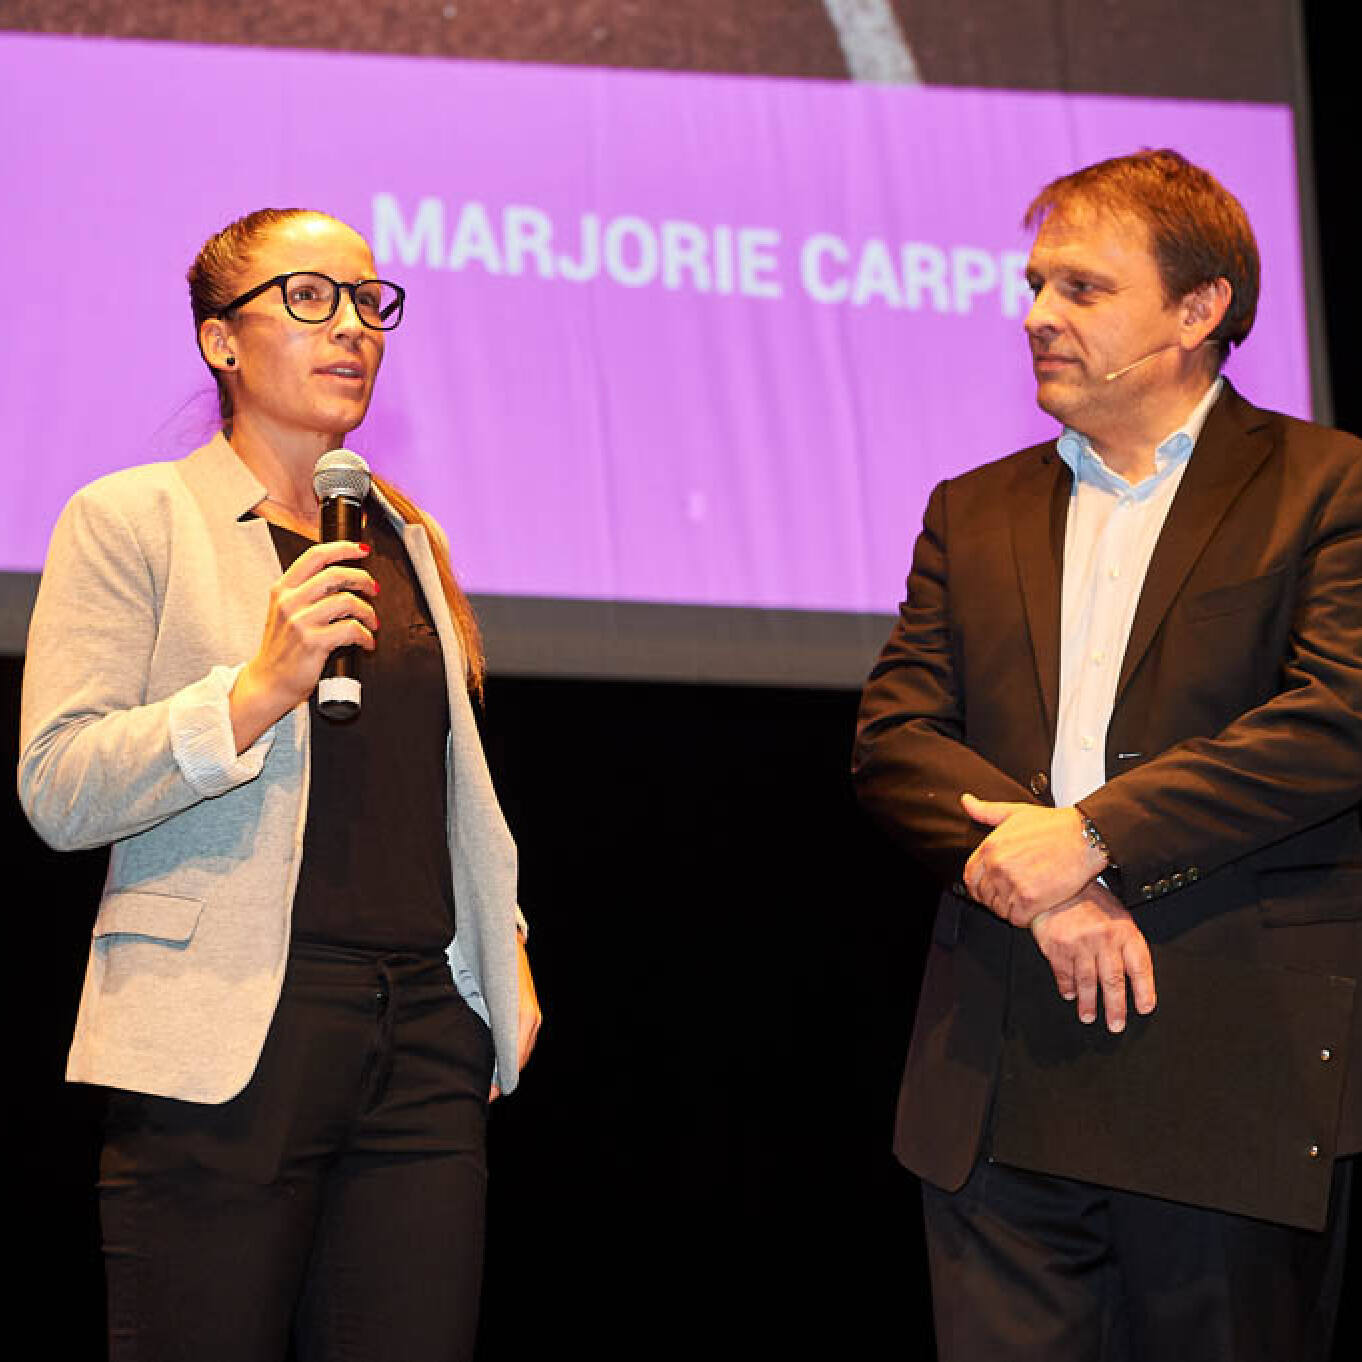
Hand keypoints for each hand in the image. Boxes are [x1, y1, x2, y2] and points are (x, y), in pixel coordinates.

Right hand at [229, 540, 377, 751]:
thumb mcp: (284, 613)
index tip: (361, 550)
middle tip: (373, 588)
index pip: (315, 556)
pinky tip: (366, 641)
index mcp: (282, 589)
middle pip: (336, 575)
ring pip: (347, 601)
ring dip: (368, 611)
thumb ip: (305, 594)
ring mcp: (300, 622)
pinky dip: (365, 635)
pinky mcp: (313, 642)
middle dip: (362, 578)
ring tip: (372, 621)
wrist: (268, 683)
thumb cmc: (282, 650)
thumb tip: (342, 580)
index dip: (342, 548)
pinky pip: (351, 629)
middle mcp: (289, 602)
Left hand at [490, 934, 541, 1101]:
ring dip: (507, 1068)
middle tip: (484, 1094)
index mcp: (519, 1014)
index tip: (487, 1094)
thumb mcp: (475, 989)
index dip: (498, 1080)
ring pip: (522, 1052)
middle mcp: (530, 1017)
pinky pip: (523, 1042)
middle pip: (518, 1060)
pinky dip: (512, 1055)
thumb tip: (463, 1048)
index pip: (511, 1059)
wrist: (506, 941)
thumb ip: (475, 1015)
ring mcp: (533, 1014)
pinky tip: (497, 1063)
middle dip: (502, 1078)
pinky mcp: (531, 1012)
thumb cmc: (487, 963)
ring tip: (489, 1083)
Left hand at [961, 794, 1106, 925]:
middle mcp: (998, 867)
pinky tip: (1032, 907)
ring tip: (1023, 899)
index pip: (970, 877)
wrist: (1085, 837)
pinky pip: (1016, 919)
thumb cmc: (1054, 825)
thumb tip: (966, 802)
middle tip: (1010, 894)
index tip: (988, 888)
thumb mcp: (1015, 812)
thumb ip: (986, 811)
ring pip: (999, 909)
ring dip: (1009, 908)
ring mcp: (1013, 884)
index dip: (978, 885)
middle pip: (983, 896)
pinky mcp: (1031, 900)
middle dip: (994, 897)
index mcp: (990, 847)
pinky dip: (1023, 917)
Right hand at [1030, 881, 1156, 1031]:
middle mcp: (1103, 939)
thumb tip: (1136, 977)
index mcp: (1124, 931)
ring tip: (1089, 1016)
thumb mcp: (1117, 914)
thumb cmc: (1090, 900)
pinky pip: (1064, 973)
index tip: (1144, 1008)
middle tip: (1116, 1024)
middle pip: (1113, 980)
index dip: (1144, 990)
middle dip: (1116, 1007)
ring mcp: (1079, 944)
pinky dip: (1067, 987)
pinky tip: (1069, 994)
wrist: (1057, 883)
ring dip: (1089, 1003)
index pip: (1140, 967)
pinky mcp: (1057, 946)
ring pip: (1087, 981)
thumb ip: (1126, 942)